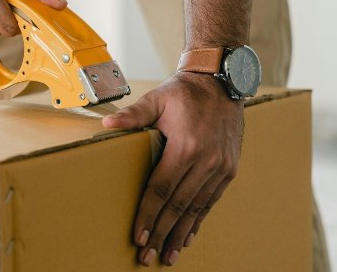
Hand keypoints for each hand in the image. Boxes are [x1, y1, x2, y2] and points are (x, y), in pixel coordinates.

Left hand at [102, 72, 243, 266]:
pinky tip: (187, 237)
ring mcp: (220, 167)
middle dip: (161, 233)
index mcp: (187, 146)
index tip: (138, 236)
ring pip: (196, 209)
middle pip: (178, 206)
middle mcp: (206, 161)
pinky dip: (198, 221)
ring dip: (180, 234)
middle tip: (147, 256)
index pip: (162, 189)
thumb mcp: (157, 98)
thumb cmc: (185, 91)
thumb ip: (133, 115)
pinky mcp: (229, 169)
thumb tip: (107, 125)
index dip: (148, 215)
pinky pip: (211, 201)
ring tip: (167, 255)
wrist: (222, 81)